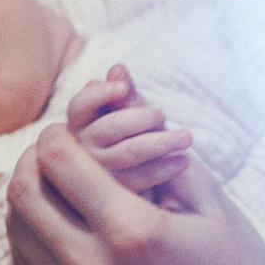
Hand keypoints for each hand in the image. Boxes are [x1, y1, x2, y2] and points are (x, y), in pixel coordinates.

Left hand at [7, 117, 264, 264]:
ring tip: (53, 187)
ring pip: (17, 232)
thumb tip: (121, 83)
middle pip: (24, 194)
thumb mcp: (210, 201)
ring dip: (28, 199)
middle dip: (32, 160)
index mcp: (134, 232)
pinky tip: (56, 227)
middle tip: (51, 153)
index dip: (56, 135)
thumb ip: (160, 143)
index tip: (66, 131)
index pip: (59, 162)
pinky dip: (31, 239)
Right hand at [69, 63, 192, 203]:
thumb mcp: (132, 113)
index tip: (123, 88)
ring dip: (160, 141)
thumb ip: (125, 94)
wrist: (155, 192)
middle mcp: (82, 150)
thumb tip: (118, 68)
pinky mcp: (117, 195)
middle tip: (163, 115)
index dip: (98, 95)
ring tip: (186, 137)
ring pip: (126, 153)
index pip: (79, 107)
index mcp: (80, 125)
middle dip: (140, 118)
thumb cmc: (139, 137)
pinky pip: (138, 179)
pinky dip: (163, 168)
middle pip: (107, 128)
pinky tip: (183, 162)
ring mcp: (98, 175)